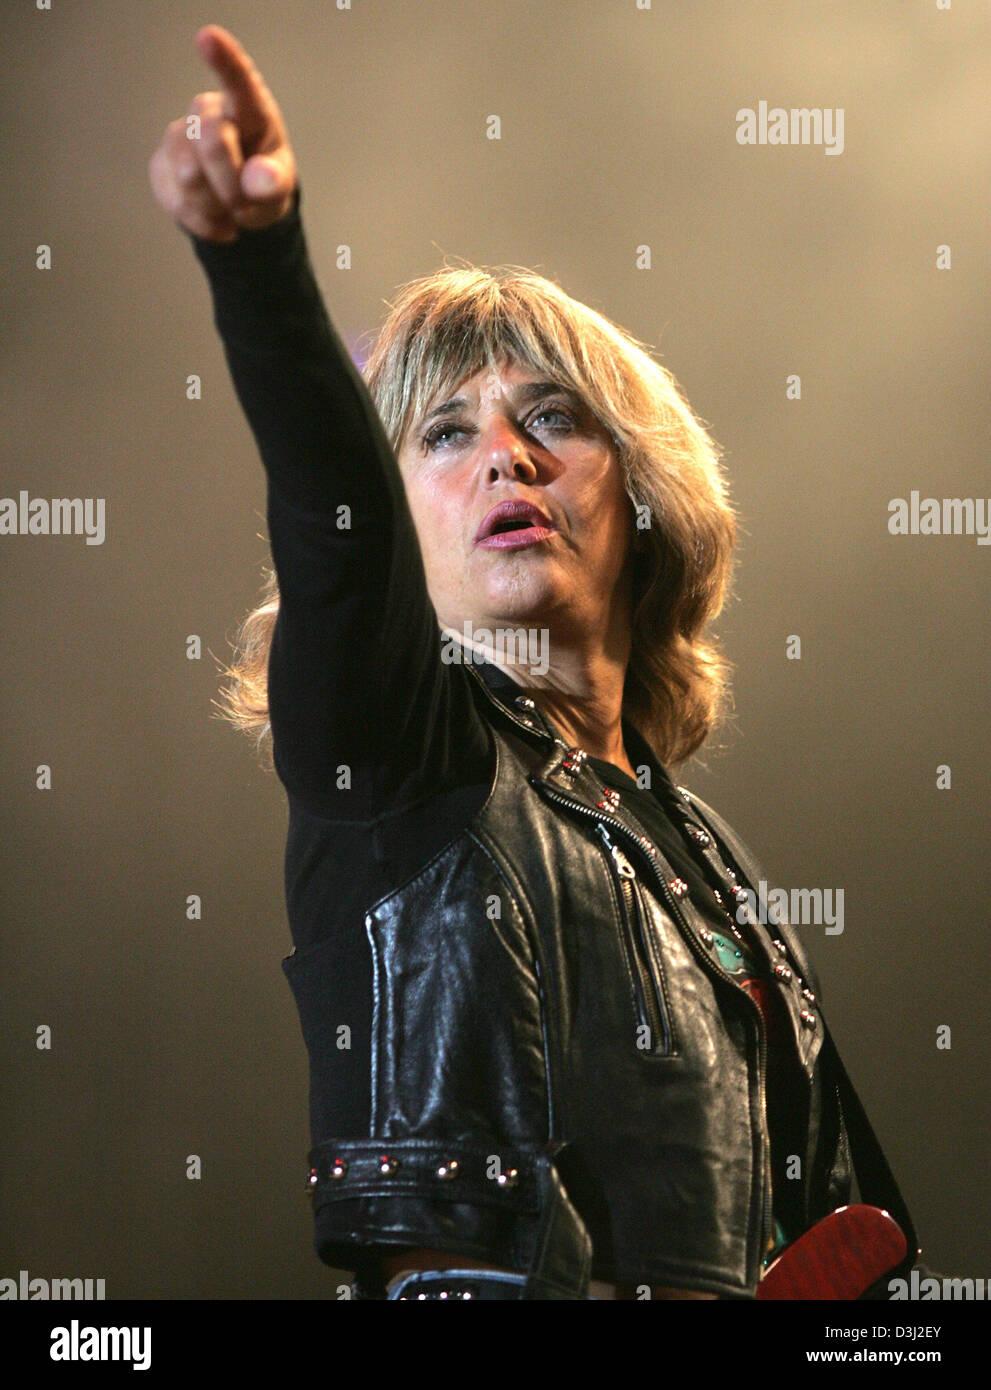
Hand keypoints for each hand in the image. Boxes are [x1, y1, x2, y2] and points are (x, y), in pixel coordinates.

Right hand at [148, 24, 297, 242]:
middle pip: (210, 141)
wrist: (242, 204)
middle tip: (247, 203)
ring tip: (232, 209)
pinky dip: (203, 222)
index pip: (238, 80)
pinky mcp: (161, 166)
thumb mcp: (280, 184)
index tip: (207, 37)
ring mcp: (180, 137)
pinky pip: (178, 200)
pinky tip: (218, 221)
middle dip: (232, 185)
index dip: (223, 60)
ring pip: (189, 174)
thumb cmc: (265, 180)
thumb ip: (274, 181)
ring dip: (217, 205)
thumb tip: (260, 180)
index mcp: (248, 108)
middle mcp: (209, 112)